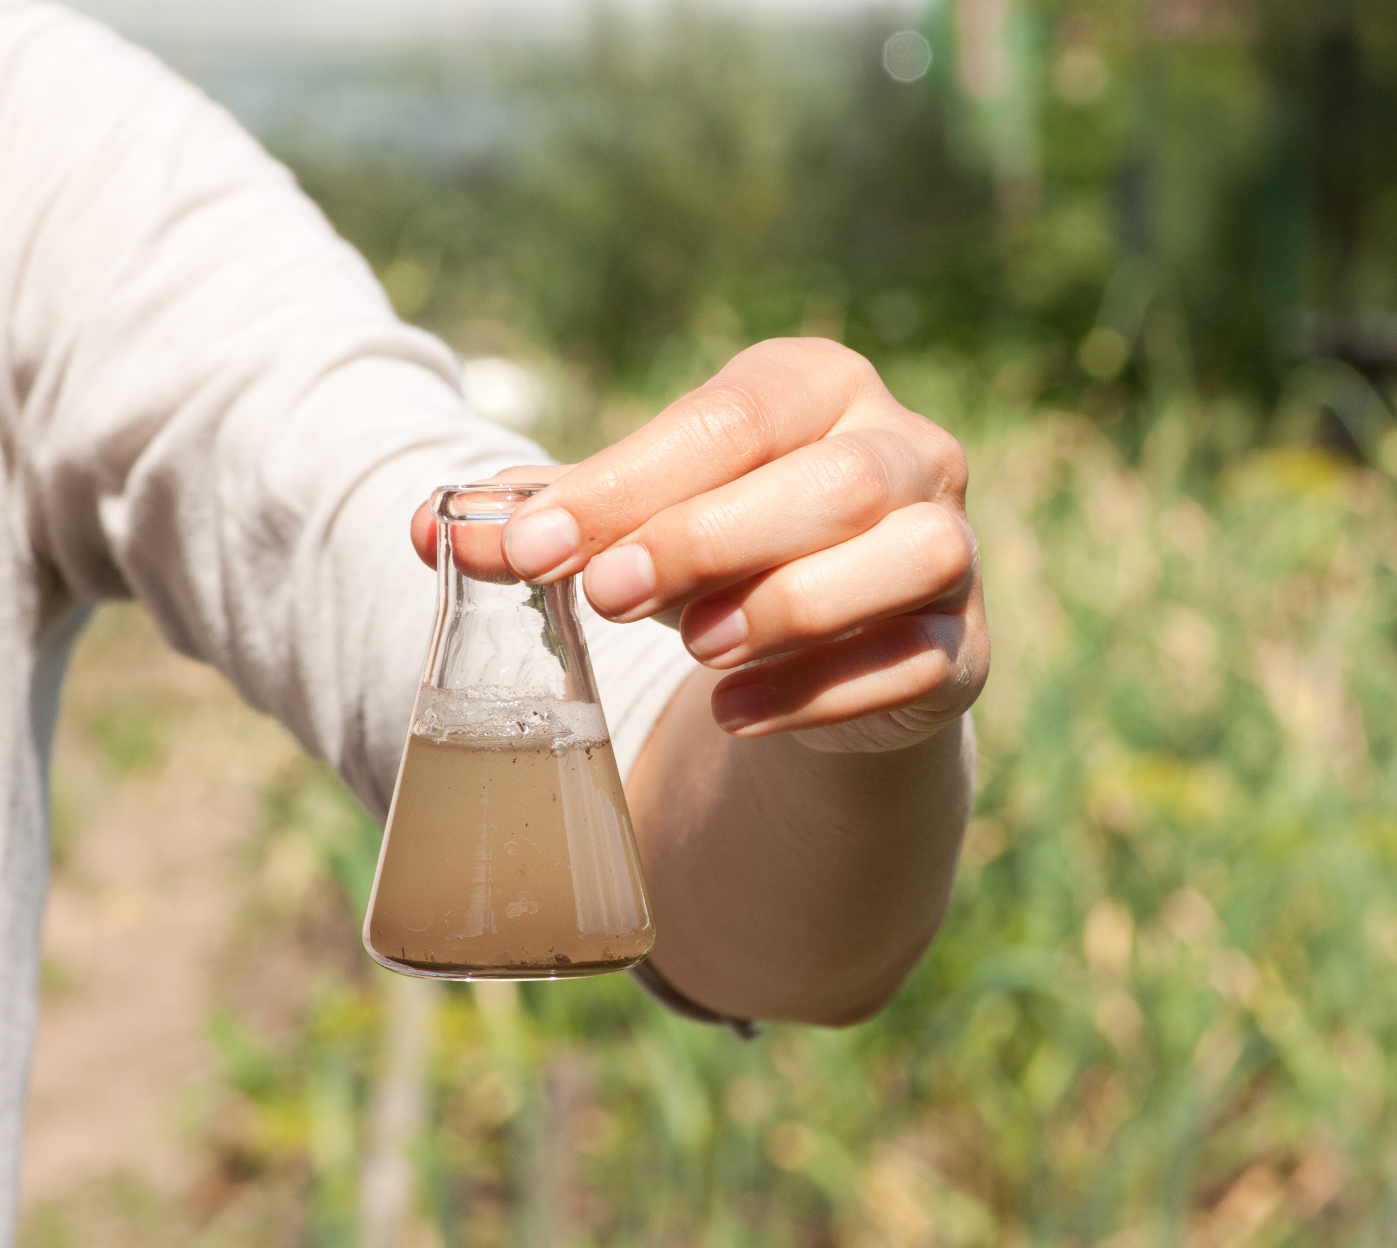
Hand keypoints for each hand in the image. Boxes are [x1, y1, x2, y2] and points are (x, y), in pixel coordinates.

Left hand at [411, 339, 987, 752]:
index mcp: (819, 386)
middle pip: (830, 481)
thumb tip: (431, 527)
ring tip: (695, 650)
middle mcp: (907, 448)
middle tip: (606, 596)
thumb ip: (546, 518)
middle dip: (708, 538)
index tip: (528, 548)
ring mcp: (950, 547)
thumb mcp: (638, 520)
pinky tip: (738, 713)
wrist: (827, 645)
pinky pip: (918, 661)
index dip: (626, 485)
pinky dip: (824, 693)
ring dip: (791, 606)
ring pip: (907, 555)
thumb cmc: (721, 552)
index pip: (730, 419)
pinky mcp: (966, 646)